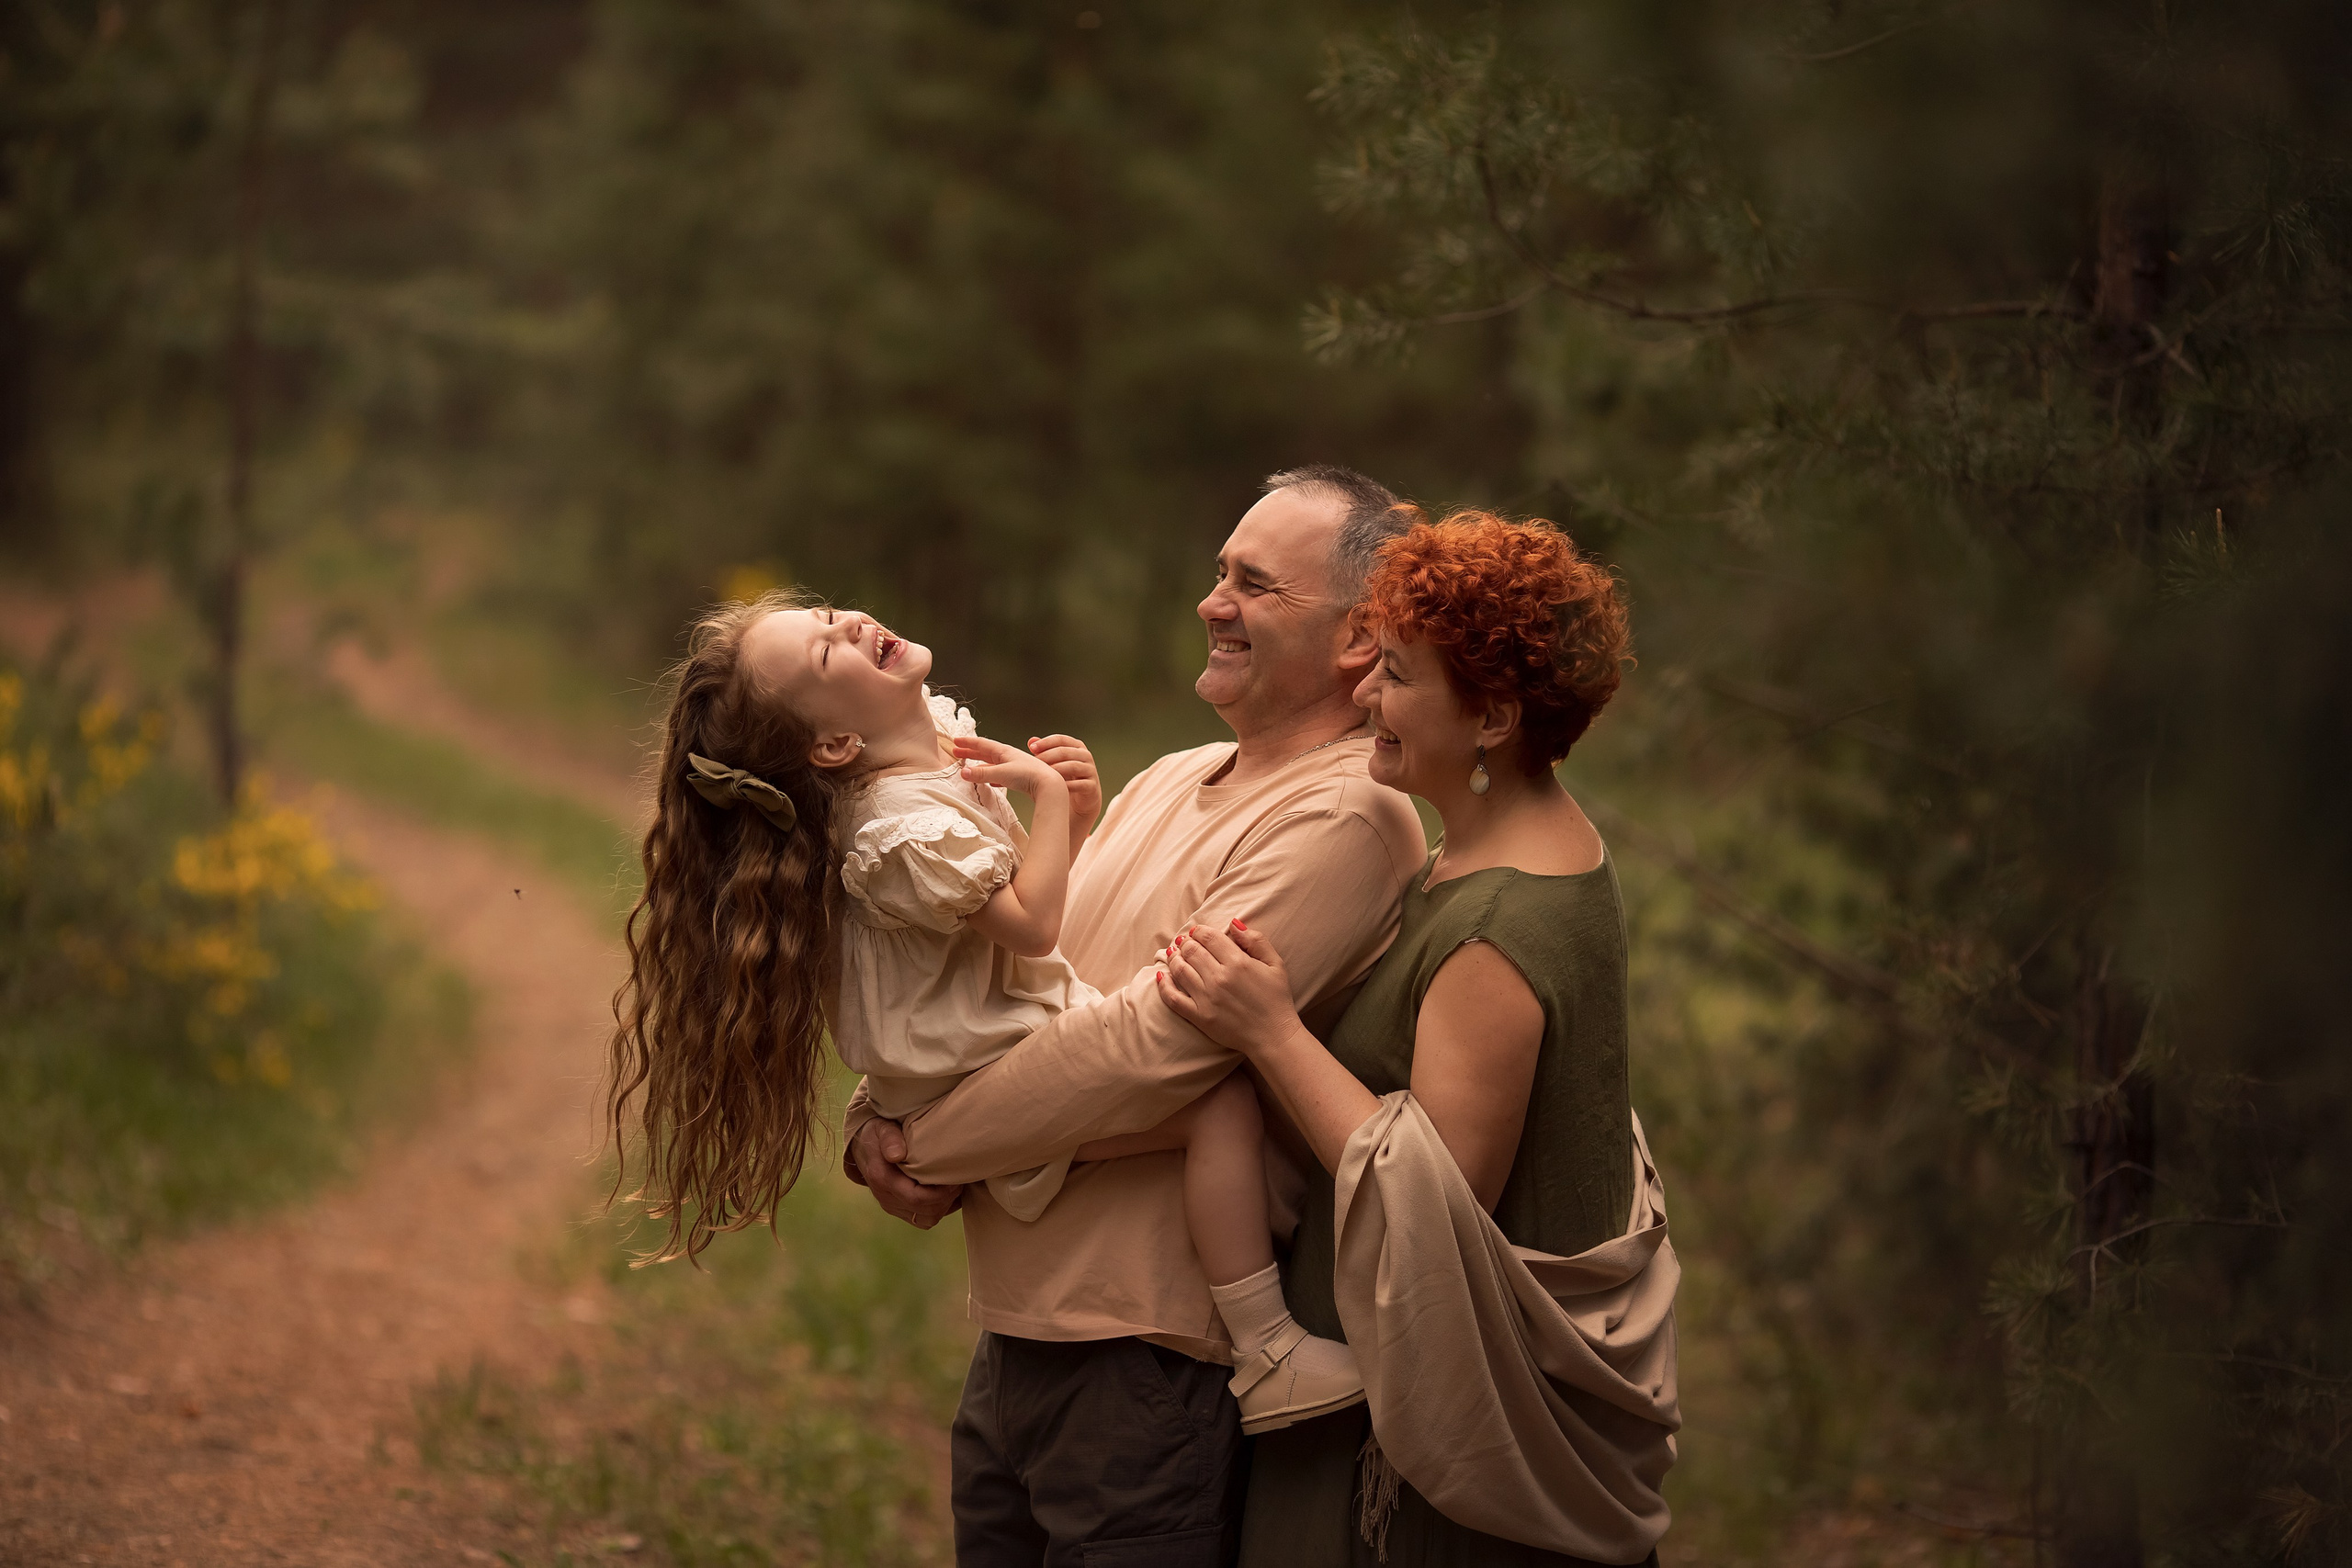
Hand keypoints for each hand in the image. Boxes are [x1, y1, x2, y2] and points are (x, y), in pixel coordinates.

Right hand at [849, 1118, 963, 1228]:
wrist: (862, 1145)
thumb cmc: (877, 1133)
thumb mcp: (882, 1128)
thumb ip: (890, 1139)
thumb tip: (898, 1155)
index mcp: (883, 1179)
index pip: (918, 1199)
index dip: (942, 1193)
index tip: (955, 1178)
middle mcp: (886, 1198)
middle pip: (926, 1213)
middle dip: (948, 1199)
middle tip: (960, 1180)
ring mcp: (892, 1205)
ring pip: (927, 1220)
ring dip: (945, 1206)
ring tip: (954, 1186)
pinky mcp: (898, 1208)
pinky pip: (923, 1219)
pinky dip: (939, 1209)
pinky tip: (947, 1193)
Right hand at [952, 734, 1063, 800]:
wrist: (1050, 785)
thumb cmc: (1029, 775)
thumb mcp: (1002, 773)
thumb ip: (982, 774)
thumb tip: (963, 773)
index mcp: (1004, 751)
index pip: (982, 744)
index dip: (968, 743)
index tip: (955, 741)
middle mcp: (1008, 757)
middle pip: (985, 753)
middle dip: (970, 752)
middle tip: (956, 752)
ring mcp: (1014, 767)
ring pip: (992, 764)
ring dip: (979, 764)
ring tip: (969, 766)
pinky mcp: (1019, 779)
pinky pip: (1000, 776)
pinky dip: (991, 777)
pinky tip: (990, 782)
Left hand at [1026, 734, 1101, 832]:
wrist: (1080, 802)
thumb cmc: (1064, 779)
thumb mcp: (1053, 765)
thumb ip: (1043, 752)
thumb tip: (1031, 741)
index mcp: (1076, 747)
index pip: (1061, 739)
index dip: (1046, 742)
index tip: (1032, 748)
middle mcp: (1085, 756)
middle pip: (1066, 751)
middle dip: (1048, 756)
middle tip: (1035, 762)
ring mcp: (1090, 771)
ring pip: (1074, 766)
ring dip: (1057, 769)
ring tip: (1044, 775)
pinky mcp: (1092, 786)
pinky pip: (1080, 784)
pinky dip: (1067, 786)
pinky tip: (1055, 788)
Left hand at [1157, 919, 1299, 1057]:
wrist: (1273, 1035)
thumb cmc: (1276, 998)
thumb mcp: (1275, 964)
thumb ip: (1256, 941)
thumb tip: (1234, 923)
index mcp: (1238, 962)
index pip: (1209, 937)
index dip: (1199, 931)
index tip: (1196, 931)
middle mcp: (1220, 978)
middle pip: (1192, 951)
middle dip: (1186, 942)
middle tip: (1184, 941)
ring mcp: (1207, 998)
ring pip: (1180, 970)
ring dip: (1174, 958)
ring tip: (1173, 953)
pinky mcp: (1199, 1016)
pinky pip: (1173, 998)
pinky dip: (1164, 985)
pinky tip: (1162, 975)